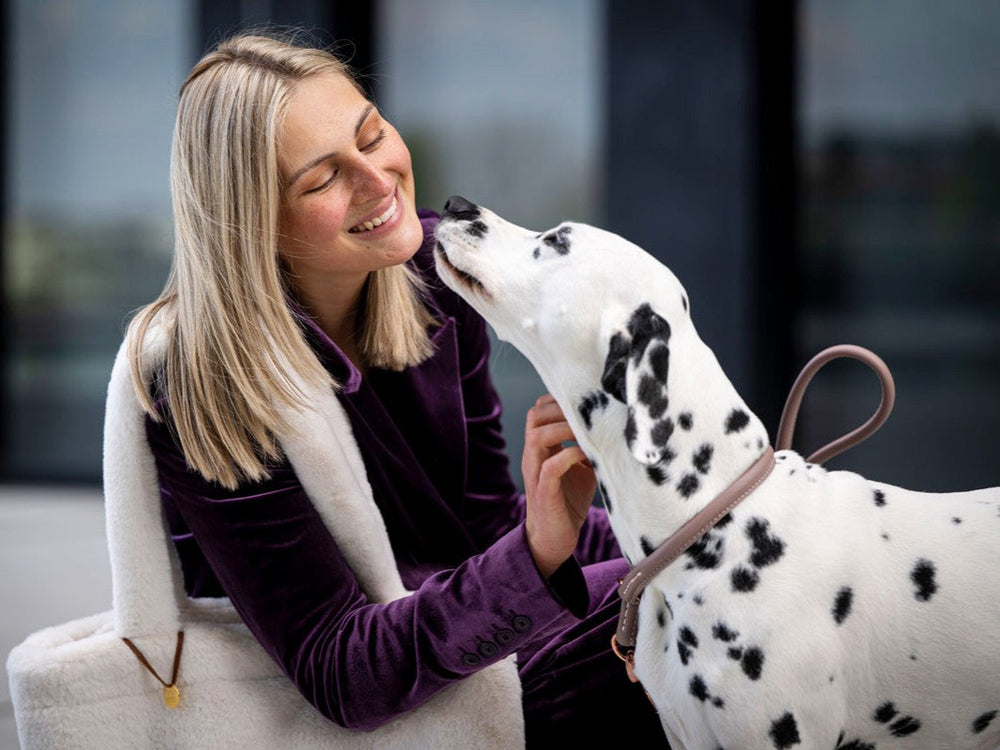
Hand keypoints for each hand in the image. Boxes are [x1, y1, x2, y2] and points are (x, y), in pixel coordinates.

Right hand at [521, 394, 596, 578]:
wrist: (554, 539)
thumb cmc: (569, 501)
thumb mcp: (582, 467)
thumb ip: (591, 446)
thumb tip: (617, 426)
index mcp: (541, 447)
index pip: (540, 410)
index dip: (560, 400)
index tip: (587, 401)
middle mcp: (534, 456)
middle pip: (535, 416)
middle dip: (562, 409)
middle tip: (589, 414)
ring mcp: (536, 473)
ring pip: (537, 436)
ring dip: (564, 429)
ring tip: (588, 432)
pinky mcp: (544, 493)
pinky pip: (550, 467)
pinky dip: (569, 456)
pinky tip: (587, 455)